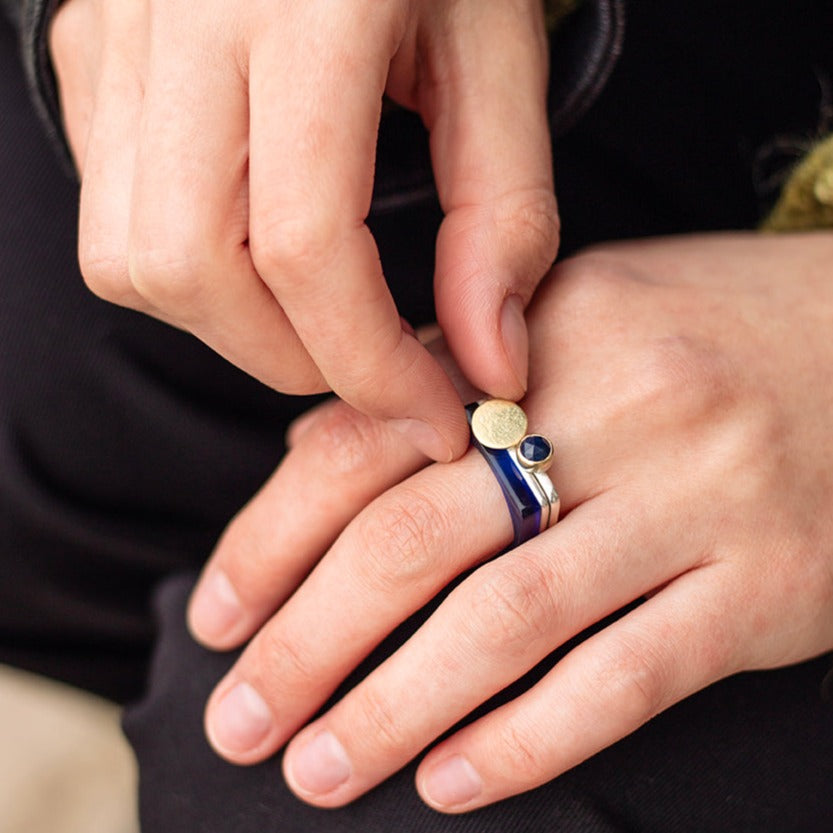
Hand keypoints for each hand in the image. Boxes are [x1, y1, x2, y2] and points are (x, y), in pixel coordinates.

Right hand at [47, 0, 557, 461]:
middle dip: (290, 357)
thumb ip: (501, 221)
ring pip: (132, 261)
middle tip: (370, 362)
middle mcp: (180, 18)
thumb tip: (489, 366)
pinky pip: (115, 218)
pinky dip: (193, 273)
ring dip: (234, 325)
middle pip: (192, 270)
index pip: (305, 246)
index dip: (369, 364)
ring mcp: (115, 35)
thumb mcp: (497, 64)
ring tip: (317, 309)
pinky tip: (258, 246)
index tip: (430, 414)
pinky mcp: (90, 55)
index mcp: (302, 6)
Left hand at [188, 232, 832, 810]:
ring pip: (508, 622)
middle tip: (243, 720)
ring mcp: (694, 501)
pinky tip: (452, 777)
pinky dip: (527, 738)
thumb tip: (318, 459)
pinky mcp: (763, 588)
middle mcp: (613, 411)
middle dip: (310, 642)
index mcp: (541, 336)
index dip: (274, 537)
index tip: (218, 614)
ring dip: (395, 708)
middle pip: (418, 540)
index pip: (369, 441)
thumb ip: (448, 384)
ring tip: (321, 767)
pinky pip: (625, 678)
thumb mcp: (572, 316)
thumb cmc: (703, 333)